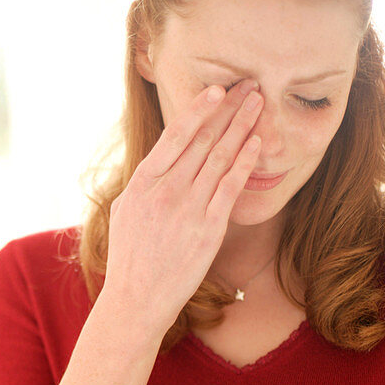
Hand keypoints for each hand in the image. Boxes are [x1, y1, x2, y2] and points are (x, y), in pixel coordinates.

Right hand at [102, 80, 262, 337]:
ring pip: (221, 157)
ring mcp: (188, 209)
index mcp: (142, 183)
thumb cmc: (130, 257)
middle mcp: (166, 191)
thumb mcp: (125, 211)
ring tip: (259, 105)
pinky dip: (245, 162)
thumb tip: (160, 157)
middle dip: (229, 109)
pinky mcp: (208, 229)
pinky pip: (231, 187)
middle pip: (204, 140)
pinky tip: (258, 144)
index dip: (199, 109)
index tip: (217, 89)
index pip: (175, 136)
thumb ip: (145, 182)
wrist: (136, 299)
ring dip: (243, 127)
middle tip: (249, 86)